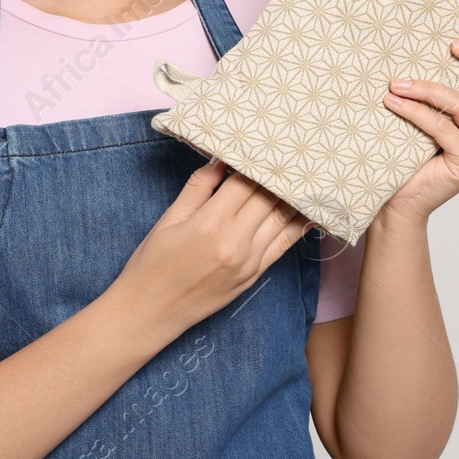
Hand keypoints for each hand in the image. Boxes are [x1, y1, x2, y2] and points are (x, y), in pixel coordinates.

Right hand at [113, 159, 313, 338]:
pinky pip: (284, 244)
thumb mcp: (169, 219)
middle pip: (267, 197)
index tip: (258, 147)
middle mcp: (236, 242)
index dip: (252, 162)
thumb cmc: (152, 263)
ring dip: (291, 195)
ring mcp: (250, 261)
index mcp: (211, 223)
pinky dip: (297, 224)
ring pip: (282, 218)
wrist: (150, 312)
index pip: (244, 182)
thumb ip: (198, 188)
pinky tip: (308, 209)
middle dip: (275, 174)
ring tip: (301, 174)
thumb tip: (220, 160)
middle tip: (283, 155)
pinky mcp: (255, 275)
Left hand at [376, 24, 458, 225]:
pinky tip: (393, 101)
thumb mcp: (438, 117)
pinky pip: (442, 127)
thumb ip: (446, 95)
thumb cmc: (415, 155)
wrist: (403, 200)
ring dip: (429, 89)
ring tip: (398, 83)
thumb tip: (429, 48)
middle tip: (455, 44)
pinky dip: (415, 111)